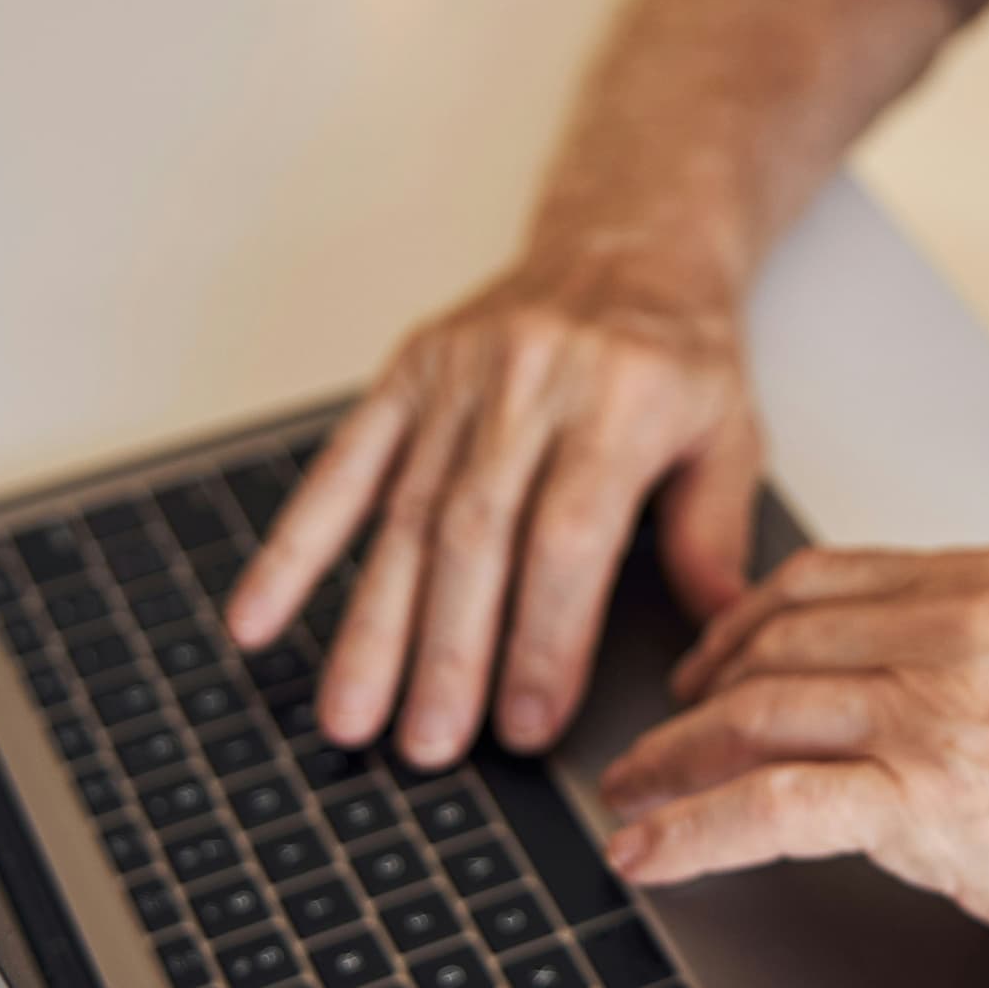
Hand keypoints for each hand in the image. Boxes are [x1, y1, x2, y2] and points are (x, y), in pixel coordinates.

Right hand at [225, 243, 760, 768]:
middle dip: (447, 649)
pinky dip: (294, 546)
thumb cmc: (679, 355)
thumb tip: (713, 652)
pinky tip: (257, 617)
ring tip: (352, 717)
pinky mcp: (408, 372)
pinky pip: (342, 464)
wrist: (628, 240)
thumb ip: (713, 539)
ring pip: (404, 512)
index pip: (569, 535)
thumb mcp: (732, 434)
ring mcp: (461, 374)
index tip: (527, 725)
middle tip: (429, 746)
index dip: (542, 636)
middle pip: (474, 531)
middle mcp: (533, 378)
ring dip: (372, 624)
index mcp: (623, 396)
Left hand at [598, 545, 988, 987]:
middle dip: (691, 699)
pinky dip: (691, 830)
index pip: (827, 580)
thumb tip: (919, 707)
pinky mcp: (930, 800)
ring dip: (671, 765)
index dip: (743, 627)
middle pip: (773, 644)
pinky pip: (771, 806)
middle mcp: (961, 629)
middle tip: (650, 744)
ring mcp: (941, 709)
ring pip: (756, 715)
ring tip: (630, 802)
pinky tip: (649, 855)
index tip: (708, 666)